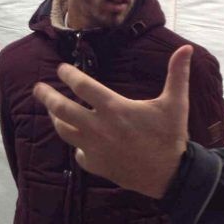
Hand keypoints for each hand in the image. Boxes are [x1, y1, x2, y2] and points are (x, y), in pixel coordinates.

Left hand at [33, 44, 192, 198]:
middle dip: (46, 96)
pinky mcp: (96, 165)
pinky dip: (77, 146)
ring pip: (64, 131)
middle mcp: (98, 127)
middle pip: (62, 109)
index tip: (62, 68)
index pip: (82, 86)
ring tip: (51, 112)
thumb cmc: (171, 136)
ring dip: (56, 119)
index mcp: (114, 108)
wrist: (170, 175)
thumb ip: (177, 74)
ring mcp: (94, 148)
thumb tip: (186, 48)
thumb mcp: (175, 103)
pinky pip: (78, 154)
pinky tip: (78, 141)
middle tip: (37, 88)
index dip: (69, 75)